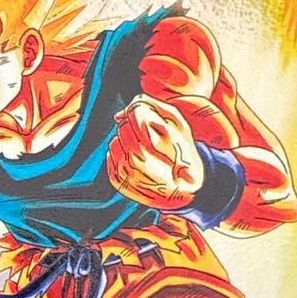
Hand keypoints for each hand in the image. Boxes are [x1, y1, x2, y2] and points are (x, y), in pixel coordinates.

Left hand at [107, 96, 203, 210]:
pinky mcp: (121, 184)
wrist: (186, 190)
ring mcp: (130, 174)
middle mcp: (144, 159)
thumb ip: (151, 106)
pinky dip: (121, 154)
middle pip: (123, 126)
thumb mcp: (179, 124)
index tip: (149, 118)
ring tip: (144, 149)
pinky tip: (137, 160)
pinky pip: (110, 157)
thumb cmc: (182, 152)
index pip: (135, 113)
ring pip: (114, 141)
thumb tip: (117, 115)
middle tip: (147, 135)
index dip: (140, 111)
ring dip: (126, 140)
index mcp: (162, 142)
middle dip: (132, 124)